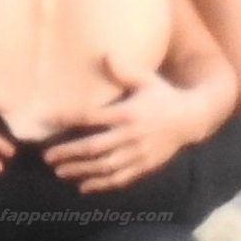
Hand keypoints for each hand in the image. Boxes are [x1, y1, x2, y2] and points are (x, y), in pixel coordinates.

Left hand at [42, 56, 196, 192]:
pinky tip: (84, 186)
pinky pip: (120, 179)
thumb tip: (105, 53)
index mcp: (128, 113)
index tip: (48, 120)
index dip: (68, 119)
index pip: (92, 117)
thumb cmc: (164, 95)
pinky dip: (101, 184)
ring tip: (60, 172)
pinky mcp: (145, 167)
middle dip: (70, 153)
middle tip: (48, 157)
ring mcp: (138, 154)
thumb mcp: (146, 79)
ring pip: (105, 167)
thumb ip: (124, 70)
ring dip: (81, 171)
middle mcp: (131, 136)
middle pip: (95, 147)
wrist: (193, 119)